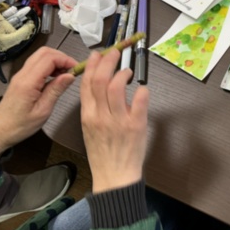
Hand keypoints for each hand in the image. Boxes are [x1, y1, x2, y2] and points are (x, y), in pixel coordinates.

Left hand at [0, 47, 75, 161]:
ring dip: (55, 61)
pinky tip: (55, 78)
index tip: (77, 69)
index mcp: (28, 82)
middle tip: (72, 70)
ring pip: (40, 56)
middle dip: (61, 57)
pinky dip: (49, 66)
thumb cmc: (20, 126)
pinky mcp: (20, 79)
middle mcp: (22, 75)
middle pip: (44, 52)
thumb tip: (70, 75)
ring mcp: (20, 76)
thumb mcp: (43, 111)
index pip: (49, 59)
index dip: (66, 60)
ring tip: (65, 75)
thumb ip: (56, 90)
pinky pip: (36, 64)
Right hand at [80, 49, 148, 192]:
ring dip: (123, 74)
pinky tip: (143, 89)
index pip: (86, 84)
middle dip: (108, 62)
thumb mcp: (90, 129)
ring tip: (128, 72)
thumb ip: (95, 108)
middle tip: (116, 53)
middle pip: (100, 81)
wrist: (114, 176)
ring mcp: (118, 121)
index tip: (98, 54)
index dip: (92, 65)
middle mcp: (101, 116)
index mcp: (88, 116)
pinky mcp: (135, 126)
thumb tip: (102, 86)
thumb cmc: (103, 152)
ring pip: (116, 88)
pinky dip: (142, 92)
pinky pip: (139, 103)